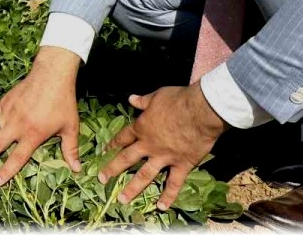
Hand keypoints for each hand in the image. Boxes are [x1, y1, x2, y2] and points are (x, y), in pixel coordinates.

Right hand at [0, 47, 83, 185]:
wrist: (51, 75)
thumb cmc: (63, 102)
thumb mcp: (70, 127)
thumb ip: (71, 149)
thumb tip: (77, 169)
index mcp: (33, 134)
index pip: (17, 158)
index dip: (5, 171)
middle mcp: (17, 126)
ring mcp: (8, 113)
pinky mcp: (4, 102)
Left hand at [98, 83, 227, 210]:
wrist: (200, 111)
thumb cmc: (178, 100)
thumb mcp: (157, 96)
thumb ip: (143, 101)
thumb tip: (131, 98)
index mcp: (142, 127)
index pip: (123, 137)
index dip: (113, 143)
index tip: (103, 151)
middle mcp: (149, 145)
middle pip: (127, 159)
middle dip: (112, 169)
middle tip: (102, 180)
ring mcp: (164, 157)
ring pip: (145, 176)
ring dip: (133, 188)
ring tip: (122, 200)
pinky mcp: (181, 164)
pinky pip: (174, 183)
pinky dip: (168, 196)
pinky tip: (161, 207)